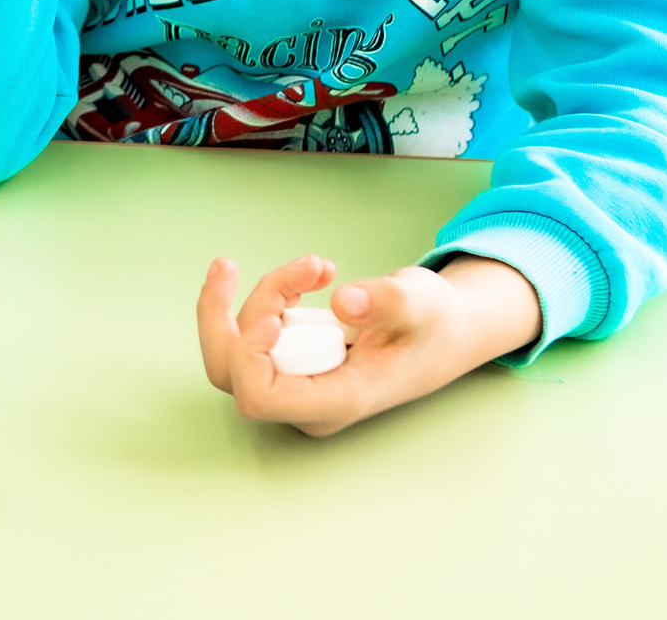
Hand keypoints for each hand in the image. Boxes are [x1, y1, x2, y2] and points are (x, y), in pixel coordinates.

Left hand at [196, 253, 543, 436]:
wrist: (445, 332)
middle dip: (222, 313)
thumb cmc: (434, 324)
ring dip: (261, 296)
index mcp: (336, 400)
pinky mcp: (290, 363)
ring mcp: (295, 384)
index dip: (249, 354)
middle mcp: (307, 401)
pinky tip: (305, 276)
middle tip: (231, 265)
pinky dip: (267, 297)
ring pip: (236, 346)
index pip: (259, 397)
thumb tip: (345, 301)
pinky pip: (250, 335)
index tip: (276, 314)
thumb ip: (388, 302)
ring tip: (316, 268)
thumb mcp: (422, 302)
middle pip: (228, 372)